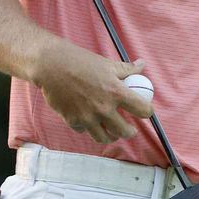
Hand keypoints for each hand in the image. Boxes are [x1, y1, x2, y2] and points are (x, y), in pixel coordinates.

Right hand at [31, 47, 154, 143]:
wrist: (50, 65)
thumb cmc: (79, 61)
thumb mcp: (106, 63)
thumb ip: (126, 69)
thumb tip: (141, 65)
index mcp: (116, 92)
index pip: (142, 109)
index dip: (147, 111)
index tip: (145, 111)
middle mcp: (104, 108)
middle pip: (125, 131)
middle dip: (130, 131)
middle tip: (130, 129)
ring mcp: (88, 117)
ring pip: (105, 138)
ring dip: (111, 136)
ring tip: (112, 133)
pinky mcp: (73, 120)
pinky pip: (84, 130)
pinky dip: (88, 127)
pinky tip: (89, 121)